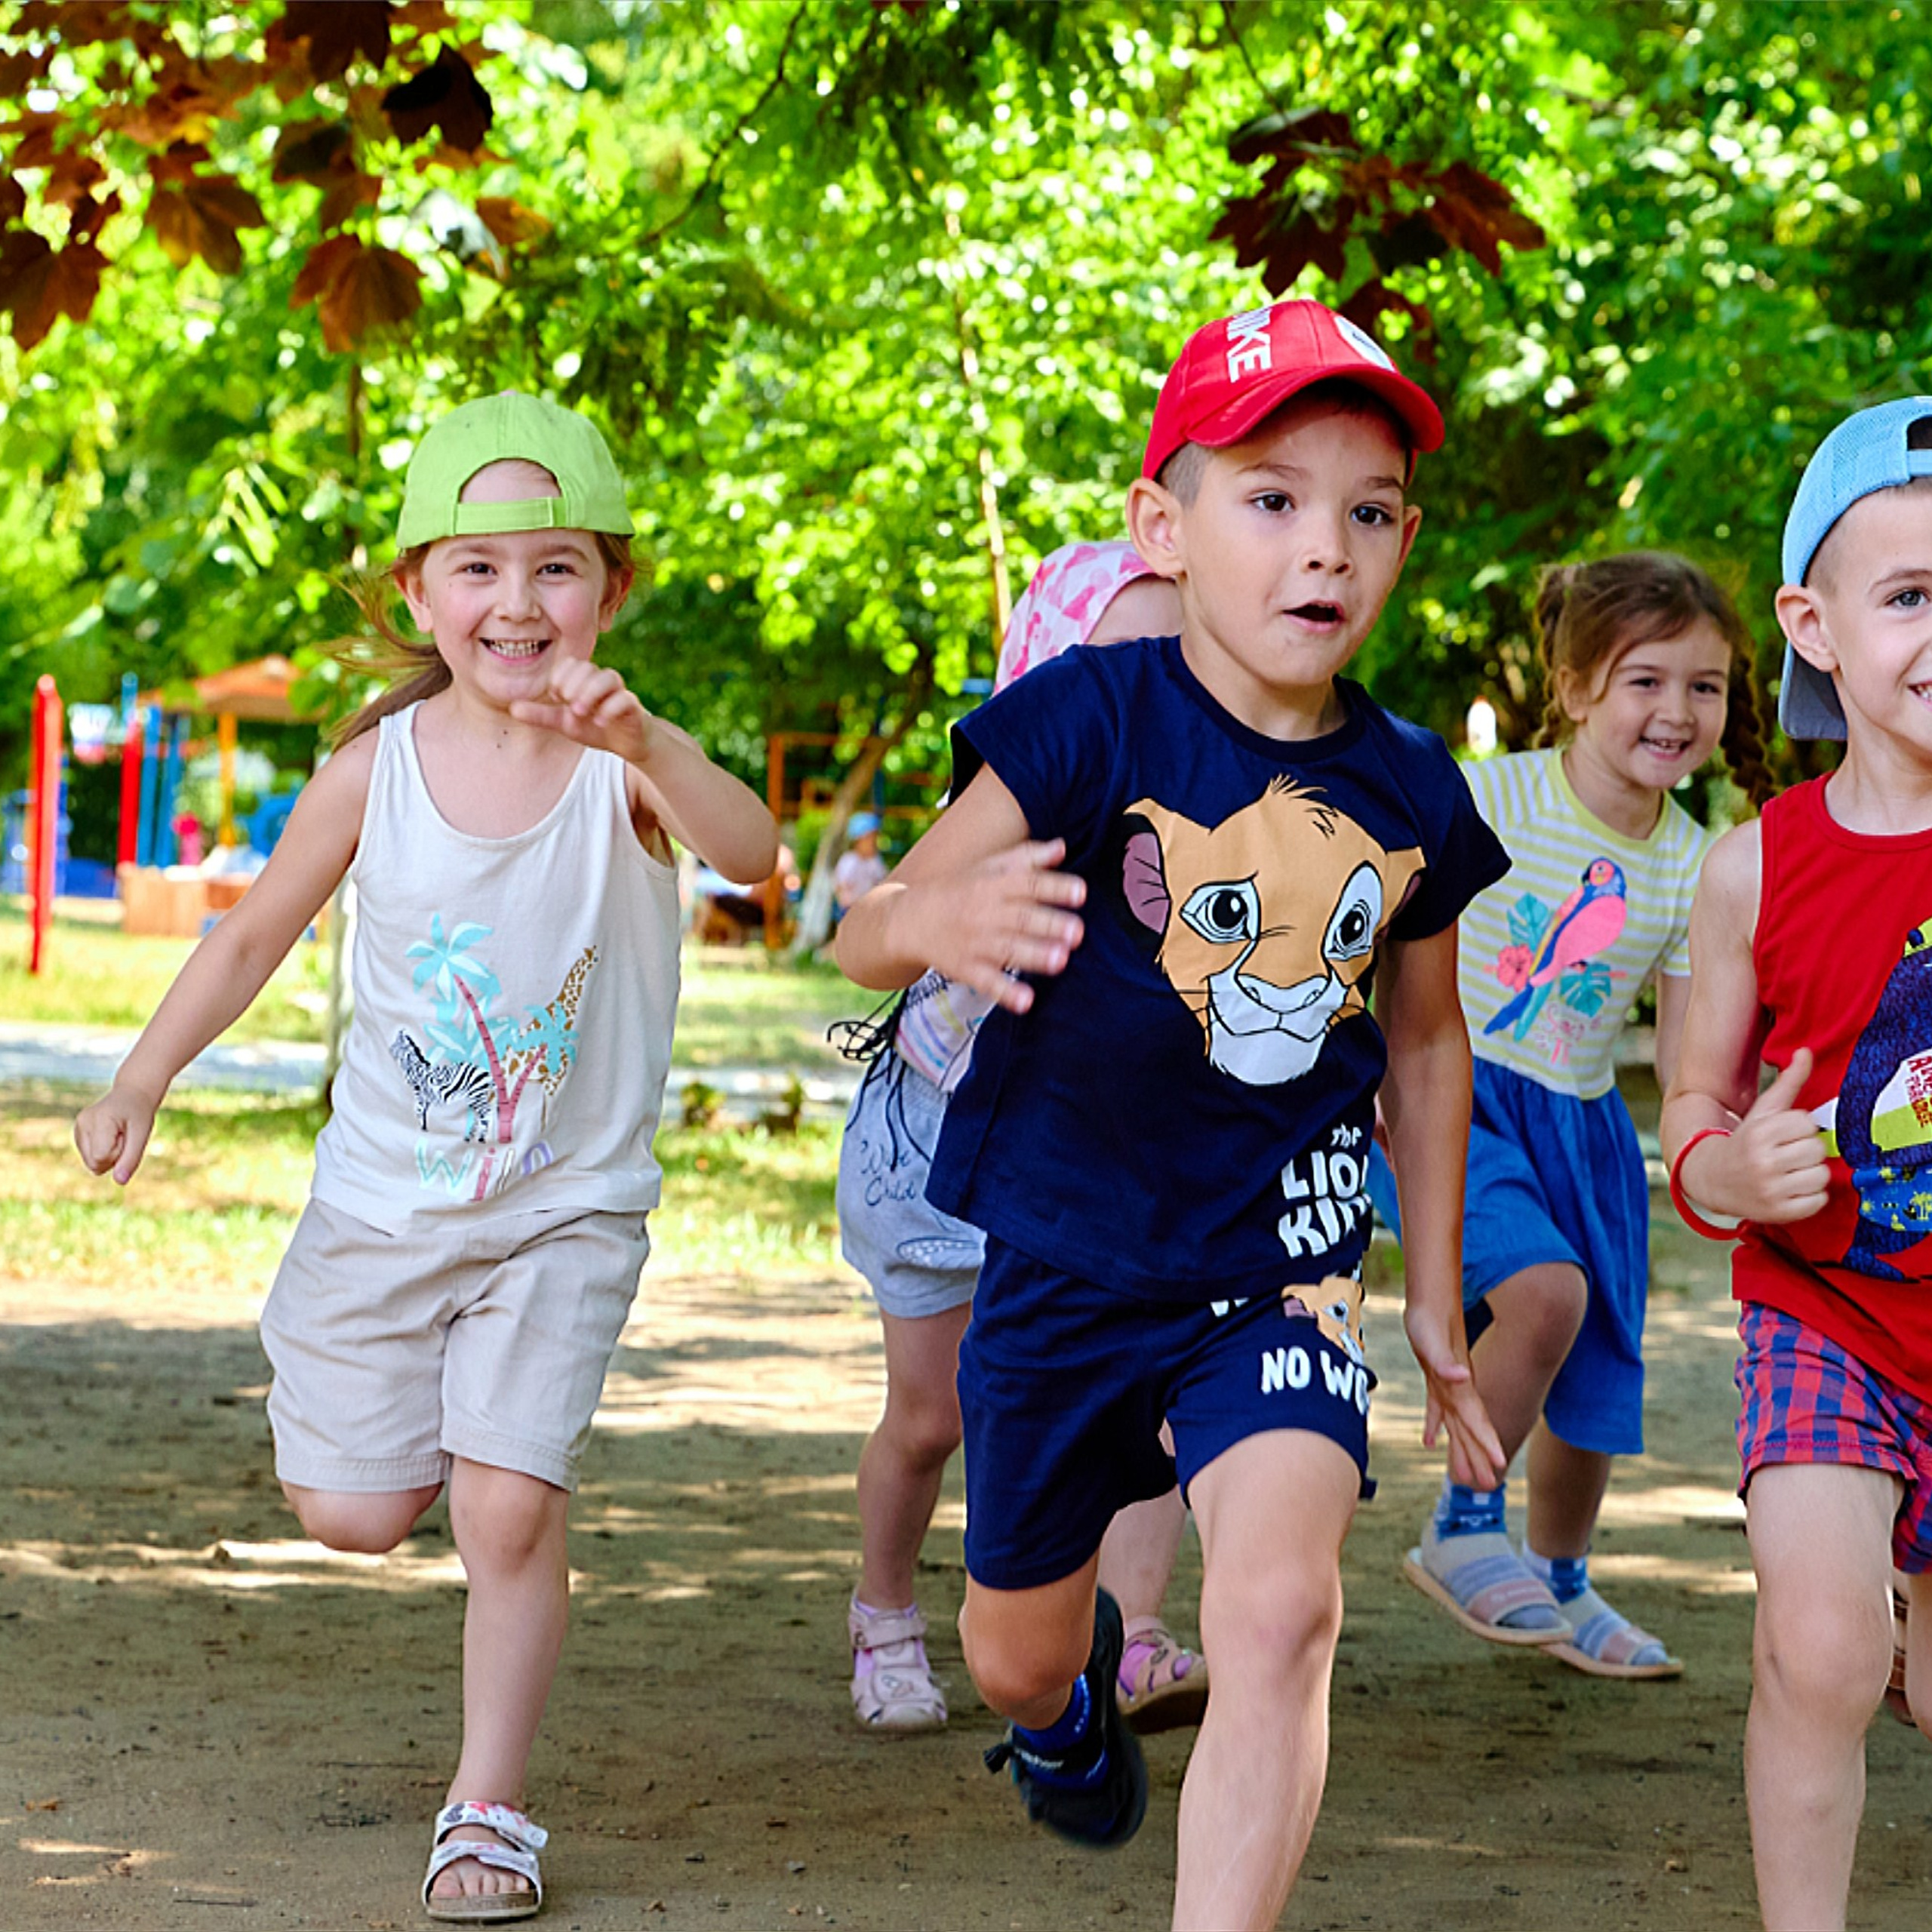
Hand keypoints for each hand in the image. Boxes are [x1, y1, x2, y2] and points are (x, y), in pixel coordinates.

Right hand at [75, 1085, 158, 1185]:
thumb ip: (131, 1158)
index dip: (118, 1154)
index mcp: (98, 1119)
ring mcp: (77, 1128)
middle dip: (114, 1157)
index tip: (127, 1137)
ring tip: (117, 1136)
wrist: (132, 1095)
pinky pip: (90, 1158)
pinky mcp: (77, 1133)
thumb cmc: (139, 1113)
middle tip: (124, 1136)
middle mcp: (82, 1123)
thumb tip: (119, 1182)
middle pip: (94, 1164)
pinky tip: (109, 1136)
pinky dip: (103, 1153)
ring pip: (91, 1164)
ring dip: (108, 1156)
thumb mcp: (142, 1134)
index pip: (101, 1157)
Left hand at [508, 659, 651, 762]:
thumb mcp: (565, 723)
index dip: (560, 678)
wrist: (627, 745)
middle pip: (587, 668)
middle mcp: (602, 682)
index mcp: (585, 681)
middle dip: (573, 686)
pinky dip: (610, 709)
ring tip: (580, 712)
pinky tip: (600, 721)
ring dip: (590, 693)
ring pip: (608, 677)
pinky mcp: (633, 708)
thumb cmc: (595, 728)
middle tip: (569, 705)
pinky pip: (624, 699)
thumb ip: (541, 715)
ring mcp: (620, 693)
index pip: (570, 664)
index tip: (557, 696)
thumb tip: (512, 708)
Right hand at [896, 839, 1085, 1013]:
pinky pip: (987, 982)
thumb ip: (1026, 858)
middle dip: (1049, 925)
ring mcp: (976, 943)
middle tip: (1077, 932)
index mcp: (993, 885)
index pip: (1028, 883)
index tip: (1080, 892)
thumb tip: (1062, 847)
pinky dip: (1006, 993)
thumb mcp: (988, 867)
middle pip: (1021, 918)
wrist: (910, 919)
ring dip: (1034, 956)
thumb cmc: (958, 889)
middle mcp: (986, 913)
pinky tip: (1025, 1002)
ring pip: (1008, 950)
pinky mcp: (967, 969)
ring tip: (1060, 960)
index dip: (1055, 887)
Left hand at [1404, 1301, 1505, 1489]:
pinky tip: (1430, 1441)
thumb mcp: (1431, 1339)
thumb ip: (1445, 1359)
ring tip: (1466, 1478)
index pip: (1477, 1421)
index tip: (1498, 1466)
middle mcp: (1459, 1390)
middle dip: (1479, 1457)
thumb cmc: (1429, 1319)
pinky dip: (1435, 1427)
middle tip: (1488, 1487)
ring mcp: (1449, 1386)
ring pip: (1457, 1425)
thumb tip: (1460, 1376)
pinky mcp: (1436, 1380)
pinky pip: (1438, 1411)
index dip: (1487, 1443)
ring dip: (1461, 1449)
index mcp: (1460, 1386)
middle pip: (1471, 1429)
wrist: (1431, 1299)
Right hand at [1691, 1048, 1829, 1223]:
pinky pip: (1818, 1201)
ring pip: (1821, 1175)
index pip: (1808, 1124)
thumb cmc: (1746, 1140)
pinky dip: (1810, 1197)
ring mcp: (1770, 1189)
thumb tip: (1806, 1051)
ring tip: (1790, 1172)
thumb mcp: (1762, 1111)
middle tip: (1787, 1154)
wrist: (1711, 1178)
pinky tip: (1791, 1189)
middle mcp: (1762, 1162)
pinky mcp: (1779, 1213)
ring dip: (1810, 1174)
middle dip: (1806, 1150)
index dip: (1800, 1129)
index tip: (1784, 1135)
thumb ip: (1788, 1082)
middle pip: (1816, 1150)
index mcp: (1758, 1133)